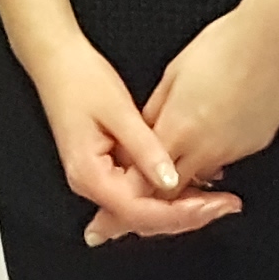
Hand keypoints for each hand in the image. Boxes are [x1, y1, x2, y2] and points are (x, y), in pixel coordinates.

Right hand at [28, 28, 234, 242]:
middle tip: (222, 206)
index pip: (140, 212)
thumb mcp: (119, 112)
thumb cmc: (79, 79)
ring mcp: (97, 179)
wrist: (56, 61)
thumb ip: (146, 149)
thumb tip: (170, 180)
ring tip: (214, 200)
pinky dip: (165, 194)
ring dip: (178, 207)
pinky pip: (138, 193)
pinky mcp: (106, 169)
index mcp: (89, 175)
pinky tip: (191, 187)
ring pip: (143, 210)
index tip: (211, 206)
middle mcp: (90, 183)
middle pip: (143, 218)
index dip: (180, 213)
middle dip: (186, 216)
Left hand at [142, 13, 278, 193]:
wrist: (270, 41)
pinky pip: (230, 158)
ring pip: (204, 174)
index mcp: (178, 129)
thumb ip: (156, 109)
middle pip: (175, 186)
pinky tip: (222, 122)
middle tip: (162, 163)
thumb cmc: (222, 47)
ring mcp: (233, 151)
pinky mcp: (255, 146)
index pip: (147, 177)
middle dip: (164, 181)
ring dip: (193, 165)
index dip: (137, 178)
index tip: (135, 173)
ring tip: (196, 133)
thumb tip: (145, 129)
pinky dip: (220, 149)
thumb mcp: (172, 74)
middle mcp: (206, 149)